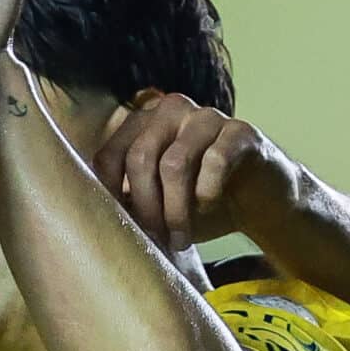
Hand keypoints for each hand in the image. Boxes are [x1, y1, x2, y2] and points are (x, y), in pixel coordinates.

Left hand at [93, 92, 299, 250]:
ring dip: (176, 209)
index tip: (120, 230)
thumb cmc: (198, 204)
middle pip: (140, 158)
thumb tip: (89, 218)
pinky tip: (210, 208)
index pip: (109, 156)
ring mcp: (207, 116)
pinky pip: (215, 161)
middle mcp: (170, 109)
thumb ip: (127, 201)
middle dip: (145, 207)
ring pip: (175, 163)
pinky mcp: (241, 132)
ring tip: (180, 239)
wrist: (260, 203)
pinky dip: (207, 193)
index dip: (111, 196)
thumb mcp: (155, 204)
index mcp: (141, 123)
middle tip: (155, 240)